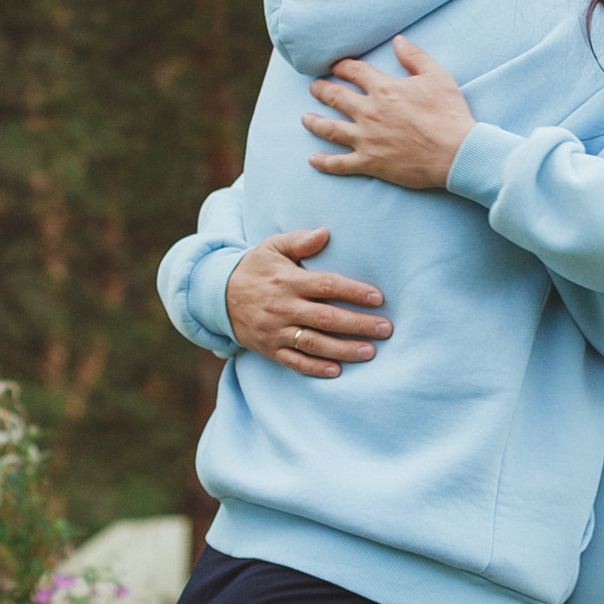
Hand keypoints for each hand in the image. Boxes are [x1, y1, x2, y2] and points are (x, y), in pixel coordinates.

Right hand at [224, 226, 390, 376]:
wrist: (217, 296)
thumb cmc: (254, 268)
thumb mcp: (271, 247)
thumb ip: (298, 241)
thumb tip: (325, 233)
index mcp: (288, 281)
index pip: (326, 286)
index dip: (353, 292)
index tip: (378, 298)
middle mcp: (283, 307)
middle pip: (326, 318)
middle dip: (358, 324)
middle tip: (386, 329)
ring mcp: (276, 331)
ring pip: (314, 343)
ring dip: (344, 349)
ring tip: (371, 351)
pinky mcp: (270, 349)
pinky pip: (294, 361)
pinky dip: (315, 368)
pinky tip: (337, 371)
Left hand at [304, 36, 474, 190]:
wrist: (456, 153)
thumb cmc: (449, 114)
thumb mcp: (437, 77)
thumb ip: (415, 57)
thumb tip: (398, 40)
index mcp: (384, 88)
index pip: (354, 71)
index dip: (342, 67)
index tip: (336, 66)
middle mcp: (369, 111)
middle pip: (335, 96)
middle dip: (321, 90)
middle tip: (314, 88)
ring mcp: (366, 138)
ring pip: (330, 128)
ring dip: (314, 121)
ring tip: (305, 118)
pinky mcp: (370, 162)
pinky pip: (340, 163)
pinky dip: (324, 162)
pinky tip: (313, 160)